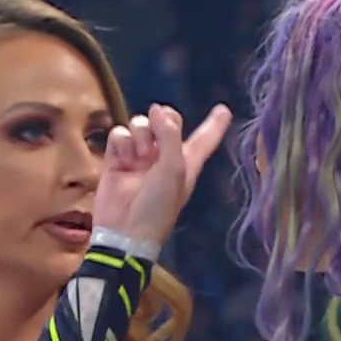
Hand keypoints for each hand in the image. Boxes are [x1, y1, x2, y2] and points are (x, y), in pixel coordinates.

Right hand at [95, 103, 232, 247]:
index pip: (204, 139)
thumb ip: (169, 135)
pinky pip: (119, 135)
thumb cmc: (157, 205)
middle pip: (167, 121)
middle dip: (163, 118)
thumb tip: (156, 109)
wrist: (124, 231)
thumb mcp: (172, 169)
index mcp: (186, 163)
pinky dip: (121, 142)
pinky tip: (123, 158)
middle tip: (159, 124)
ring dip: (140, 133)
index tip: (224, 109)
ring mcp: (138, 157)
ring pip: (140, 124)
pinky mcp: (116, 159)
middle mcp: (164, 157)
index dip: (215, 124)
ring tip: (139, 154)